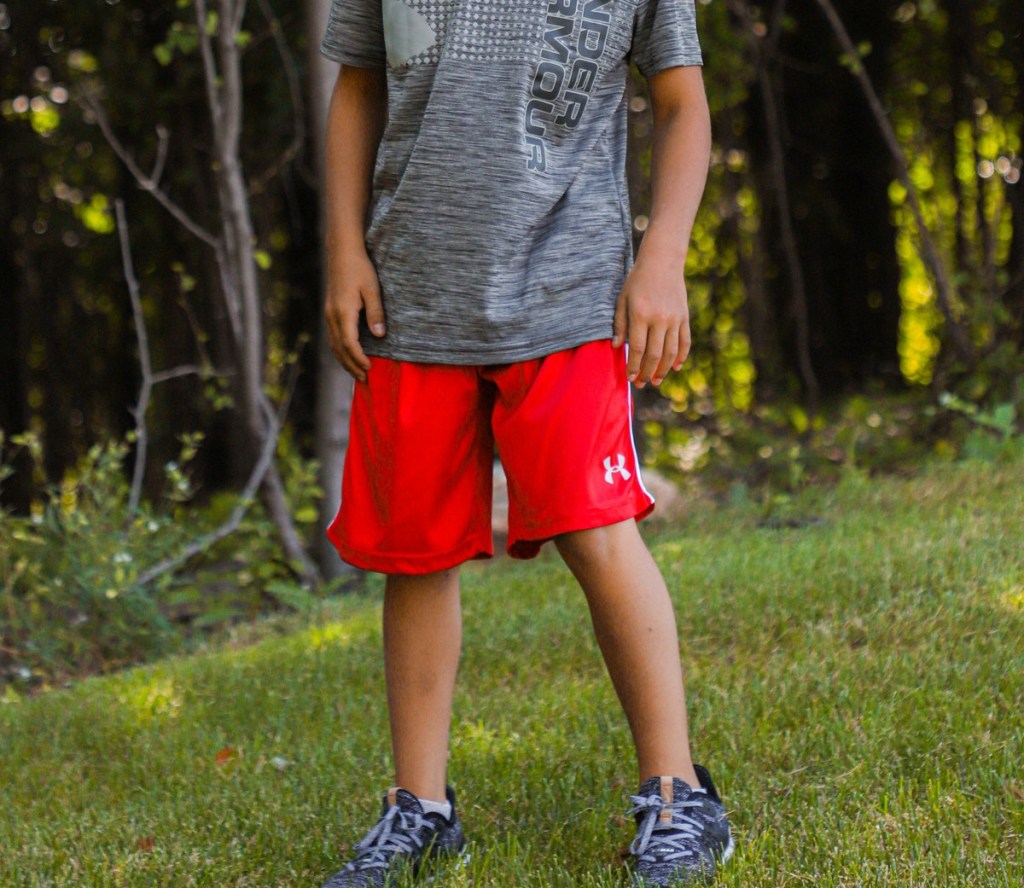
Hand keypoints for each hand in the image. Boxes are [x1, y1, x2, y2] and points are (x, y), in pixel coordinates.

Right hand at [324, 247, 384, 381]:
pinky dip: (340, 350)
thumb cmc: (360, 268)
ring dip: (344, 361)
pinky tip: (347, 356)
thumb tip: (379, 336)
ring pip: (334, 345)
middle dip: (351, 366)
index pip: (350, 344)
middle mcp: (333, 316)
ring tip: (356, 373)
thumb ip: (376, 313)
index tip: (370, 369)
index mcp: (343, 312)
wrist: (342, 252)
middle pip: (340, 349)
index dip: (359, 359)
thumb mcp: (373, 289)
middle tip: (365, 379)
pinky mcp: (330, 311)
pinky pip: (332, 337)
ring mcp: (329, 314)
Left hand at [611, 255, 690, 387]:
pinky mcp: (684, 317)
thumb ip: (620, 324)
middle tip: (640, 384)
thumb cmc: (637, 281)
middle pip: (655, 355)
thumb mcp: (622, 299)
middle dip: (647, 373)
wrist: (662, 262)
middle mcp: (660, 318)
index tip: (629, 378)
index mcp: (641, 314)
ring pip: (671, 352)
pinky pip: (685, 341)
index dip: (633, 366)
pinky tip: (675, 367)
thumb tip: (617, 347)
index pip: (638, 349)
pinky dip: (681, 357)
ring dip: (663, 370)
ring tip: (656, 380)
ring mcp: (675, 318)